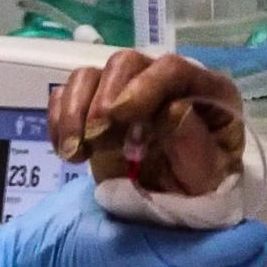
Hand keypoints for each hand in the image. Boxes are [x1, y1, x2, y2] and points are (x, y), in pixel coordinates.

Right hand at [50, 49, 245, 197]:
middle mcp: (162, 80)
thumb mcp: (207, 177)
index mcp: (205, 90)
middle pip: (124, 63)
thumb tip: (172, 110)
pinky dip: (59, 120)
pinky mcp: (94, 103)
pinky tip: (66, 151)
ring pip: (88, 75)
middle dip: (102, 100)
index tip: (116, 117)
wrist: (173, 203)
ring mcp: (124, 89)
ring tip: (74, 153)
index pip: (172, 70)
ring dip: (74, 112)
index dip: (143, 87)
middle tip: (95, 138)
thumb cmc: (199, 188)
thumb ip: (195, 145)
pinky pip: (65, 94)